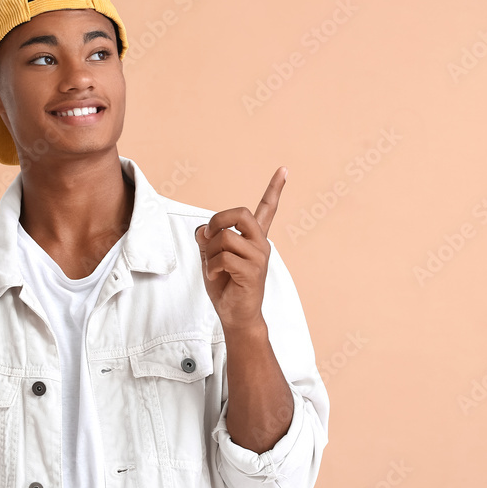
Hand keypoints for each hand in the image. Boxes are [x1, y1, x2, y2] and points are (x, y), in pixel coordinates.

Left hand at [195, 166, 285, 330]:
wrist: (236, 316)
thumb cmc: (226, 287)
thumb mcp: (211, 259)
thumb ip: (207, 241)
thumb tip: (203, 229)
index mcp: (254, 239)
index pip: (267, 209)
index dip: (275, 188)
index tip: (283, 170)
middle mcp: (261, 244)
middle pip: (239, 213)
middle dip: (217, 221)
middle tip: (208, 237)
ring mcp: (259, 258)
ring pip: (225, 237)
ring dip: (209, 252)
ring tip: (212, 267)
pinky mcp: (252, 272)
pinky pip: (223, 258)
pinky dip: (211, 267)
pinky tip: (214, 276)